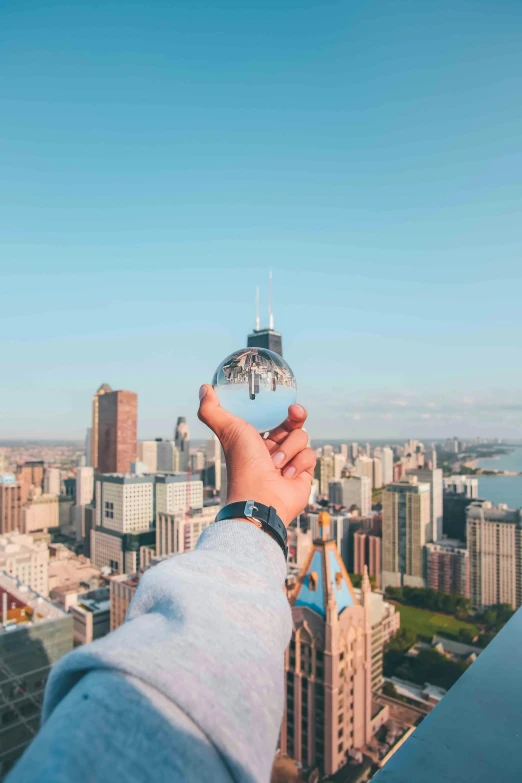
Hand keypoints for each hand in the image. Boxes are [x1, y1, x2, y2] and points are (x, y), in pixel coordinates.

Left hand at [198, 385, 315, 526]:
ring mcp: (290, 461)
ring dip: (289, 448)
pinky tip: (287, 475)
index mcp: (256, 439)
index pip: (274, 417)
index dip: (281, 408)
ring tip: (276, 464)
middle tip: (294, 412)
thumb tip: (204, 388)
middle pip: (293, 424)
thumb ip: (212, 409)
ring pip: (302, 437)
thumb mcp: (227, 429)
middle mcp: (274, 449)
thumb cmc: (243, 465)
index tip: (285, 403)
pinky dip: (299, 463)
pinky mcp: (304, 473)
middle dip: (295, 416)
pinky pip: (310, 455)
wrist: (261, 499)